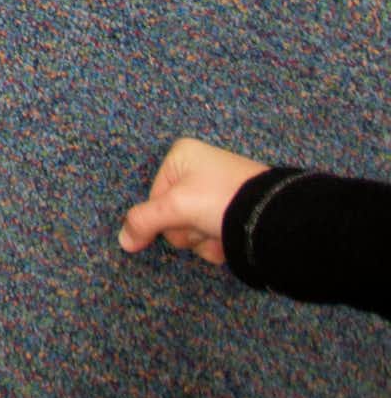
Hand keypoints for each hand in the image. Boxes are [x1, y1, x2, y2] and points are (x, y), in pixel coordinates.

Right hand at [118, 136, 269, 266]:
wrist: (275, 218)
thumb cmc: (221, 200)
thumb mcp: (176, 207)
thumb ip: (144, 221)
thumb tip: (122, 241)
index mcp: (181, 155)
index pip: (154, 196)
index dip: (165, 216)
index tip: (183, 219)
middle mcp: (198, 168)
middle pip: (174, 214)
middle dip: (189, 230)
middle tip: (205, 228)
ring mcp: (219, 190)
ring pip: (194, 228)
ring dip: (205, 240)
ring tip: (223, 235)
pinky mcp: (236, 209)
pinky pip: (213, 231)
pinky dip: (220, 242)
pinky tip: (232, 240)